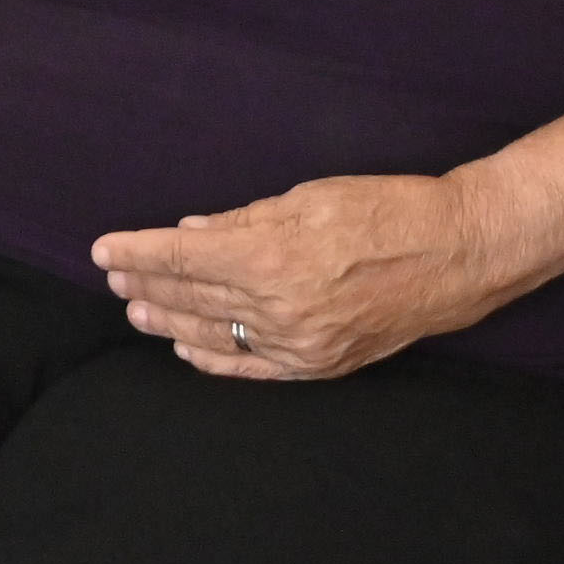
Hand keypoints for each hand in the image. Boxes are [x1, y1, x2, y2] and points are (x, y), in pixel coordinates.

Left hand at [97, 176, 506, 380]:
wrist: (459, 254)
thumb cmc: (388, 210)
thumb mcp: (310, 196)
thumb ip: (244, 219)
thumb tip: (192, 233)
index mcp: (271, 257)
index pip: (182, 257)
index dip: (137, 253)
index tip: (103, 250)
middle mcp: (278, 309)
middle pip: (191, 299)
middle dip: (145, 286)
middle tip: (114, 277)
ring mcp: (299, 344)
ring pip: (214, 335)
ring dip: (169, 322)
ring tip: (137, 310)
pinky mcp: (321, 364)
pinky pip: (252, 368)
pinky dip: (214, 359)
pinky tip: (186, 349)